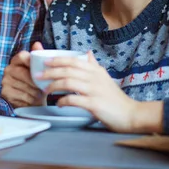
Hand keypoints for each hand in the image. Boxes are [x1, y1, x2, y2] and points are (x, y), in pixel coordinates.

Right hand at [1, 42, 44, 107]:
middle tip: (43, 86)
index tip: (40, 68)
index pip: (22, 56)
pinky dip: (29, 98)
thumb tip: (37, 43)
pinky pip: (20, 95)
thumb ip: (38, 57)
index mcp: (17, 60)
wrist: (34, 101)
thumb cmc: (37, 83)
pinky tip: (33, 99)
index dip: (31, 61)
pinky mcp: (5, 92)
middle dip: (34, 81)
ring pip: (22, 85)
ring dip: (34, 91)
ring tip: (40, 93)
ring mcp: (5, 81)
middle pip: (22, 72)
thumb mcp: (40, 71)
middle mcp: (8, 69)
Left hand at [40, 51, 161, 132]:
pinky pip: (74, 100)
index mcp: (96, 70)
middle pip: (68, 69)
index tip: (45, 61)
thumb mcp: (105, 78)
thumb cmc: (115, 98)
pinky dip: (63, 101)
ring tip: (46, 90)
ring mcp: (95, 90)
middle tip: (38, 75)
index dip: (58, 59)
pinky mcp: (94, 104)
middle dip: (50, 71)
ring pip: (69, 82)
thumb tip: (88, 53)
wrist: (130, 114)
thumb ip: (94, 66)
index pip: (73, 60)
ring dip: (54, 85)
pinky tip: (58, 103)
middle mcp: (95, 77)